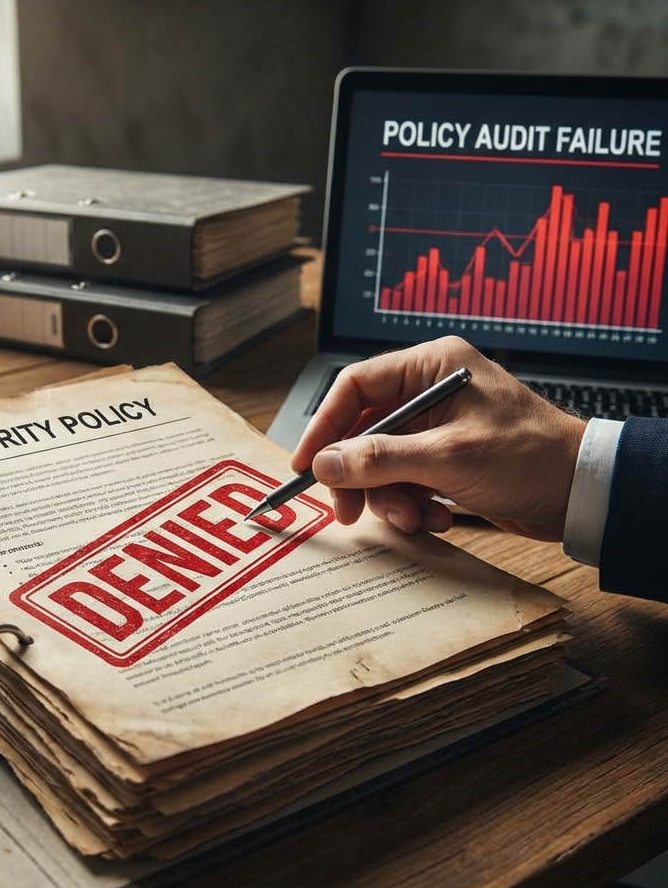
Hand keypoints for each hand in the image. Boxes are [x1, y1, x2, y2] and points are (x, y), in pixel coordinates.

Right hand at [290, 336, 586, 541]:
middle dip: (358, 475)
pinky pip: (404, 479)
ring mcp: (436, 426)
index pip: (355, 386)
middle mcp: (429, 390)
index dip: (324, 426)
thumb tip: (324, 464)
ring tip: (415, 520)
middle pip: (363, 430)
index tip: (306, 465)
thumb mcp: (446, 458)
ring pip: (381, 462)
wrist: (581, 493)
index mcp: (431, 367)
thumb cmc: (528, 459)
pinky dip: (412, 504)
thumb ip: (379, 459)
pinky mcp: (443, 458)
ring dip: (390, 497)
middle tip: (348, 511)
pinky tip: (437, 519)